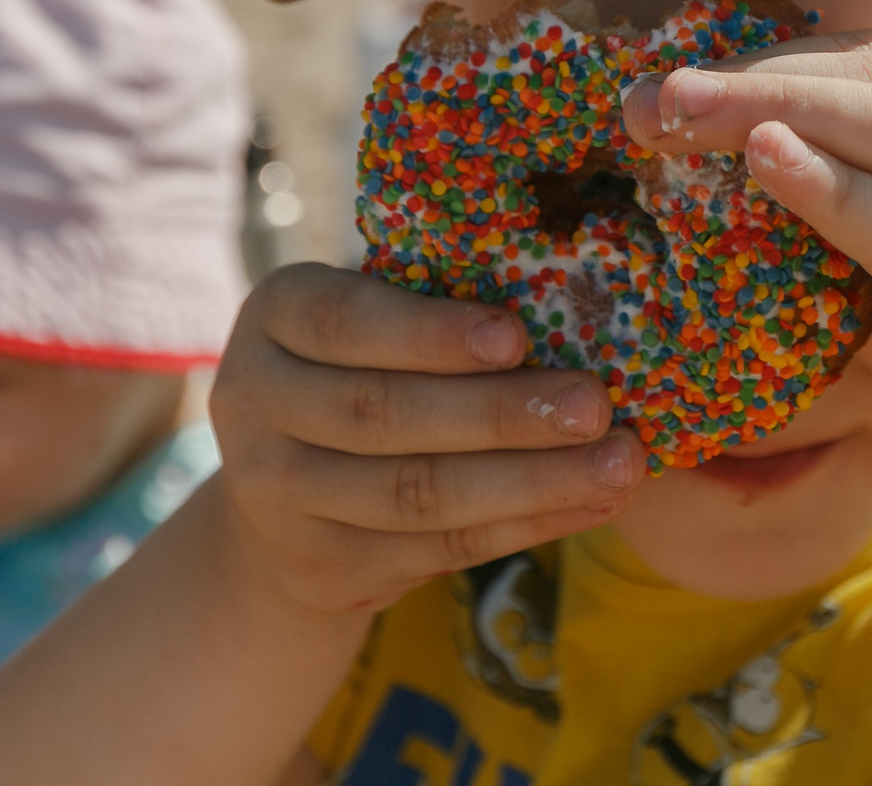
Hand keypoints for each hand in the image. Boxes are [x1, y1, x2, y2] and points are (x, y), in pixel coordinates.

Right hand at [206, 264, 645, 616]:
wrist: (282, 496)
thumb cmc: (364, 366)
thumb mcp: (373, 318)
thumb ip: (435, 304)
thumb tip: (566, 303)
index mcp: (274, 317)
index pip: (344, 321)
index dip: (431, 334)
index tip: (516, 337)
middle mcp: (253, 405)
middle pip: (386, 415)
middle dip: (502, 414)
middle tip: (596, 406)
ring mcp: (279, 498)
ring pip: (419, 494)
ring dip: (532, 481)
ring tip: (618, 463)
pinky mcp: (323, 568)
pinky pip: (439, 548)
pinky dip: (526, 526)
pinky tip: (591, 504)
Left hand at [621, 27, 871, 452]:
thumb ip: (867, 126)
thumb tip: (766, 78)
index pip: (864, 52)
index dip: (761, 55)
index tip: (664, 73)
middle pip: (869, 81)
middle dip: (751, 82)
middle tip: (648, 95)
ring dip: (774, 114)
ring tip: (682, 114)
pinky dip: (833, 189)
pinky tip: (765, 161)